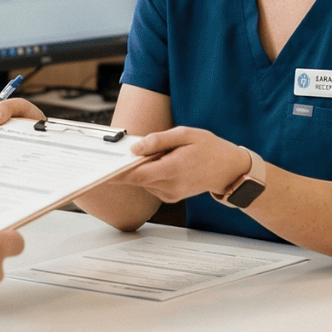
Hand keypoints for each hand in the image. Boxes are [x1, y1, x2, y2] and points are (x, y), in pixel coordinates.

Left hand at [117, 127, 253, 202]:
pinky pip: (152, 184)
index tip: (101, 170)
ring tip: (159, 154)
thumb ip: (158, 140)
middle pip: (137, 179)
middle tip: (119, 153)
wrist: (230, 169)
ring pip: (144, 181)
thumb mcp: (185, 134)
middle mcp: (170, 186)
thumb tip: (135, 148)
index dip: (117, 172)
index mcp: (173, 169)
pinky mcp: (171, 196)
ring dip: (142, 168)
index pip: (137, 174)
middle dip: (126, 166)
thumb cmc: (210, 148)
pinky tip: (163, 162)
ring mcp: (171, 193)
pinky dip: (151, 173)